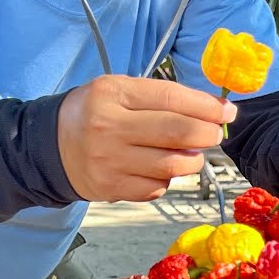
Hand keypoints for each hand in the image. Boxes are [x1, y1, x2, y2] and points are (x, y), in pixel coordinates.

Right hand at [57, 75, 235, 201]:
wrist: (50, 146)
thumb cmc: (96, 113)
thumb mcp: (122, 91)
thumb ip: (164, 98)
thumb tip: (214, 111)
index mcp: (113, 94)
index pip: (172, 98)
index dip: (207, 106)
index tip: (227, 111)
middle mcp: (109, 127)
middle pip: (177, 132)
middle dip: (207, 133)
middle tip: (215, 133)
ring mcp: (109, 161)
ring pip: (172, 165)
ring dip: (192, 159)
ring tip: (190, 152)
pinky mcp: (110, 188)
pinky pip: (157, 187)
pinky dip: (168, 178)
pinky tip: (161, 168)